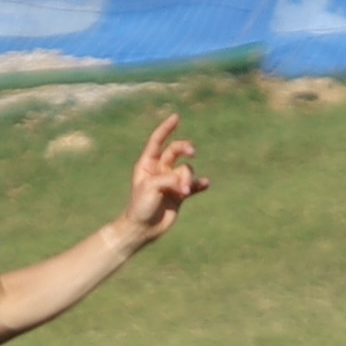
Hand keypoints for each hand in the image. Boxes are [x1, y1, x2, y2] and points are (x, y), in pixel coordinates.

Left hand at [116, 113, 206, 245]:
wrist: (143, 228)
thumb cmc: (140, 206)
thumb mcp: (150, 187)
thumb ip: (168, 179)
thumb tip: (187, 182)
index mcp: (147, 164)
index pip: (157, 141)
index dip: (166, 129)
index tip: (176, 117)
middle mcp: (159, 170)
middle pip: (176, 151)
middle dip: (185, 149)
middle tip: (192, 152)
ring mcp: (170, 182)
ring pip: (186, 170)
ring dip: (187, 179)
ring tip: (182, 191)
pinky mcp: (179, 195)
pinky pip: (193, 185)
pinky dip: (199, 184)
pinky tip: (205, 184)